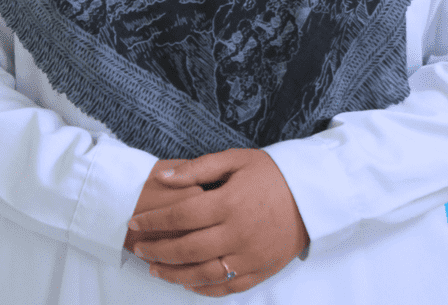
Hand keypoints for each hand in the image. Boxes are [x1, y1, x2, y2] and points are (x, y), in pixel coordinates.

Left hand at [126, 148, 309, 297]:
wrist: (313, 193)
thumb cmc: (271, 172)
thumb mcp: (235, 159)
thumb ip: (197, 168)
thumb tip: (162, 176)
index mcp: (229, 202)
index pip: (181, 216)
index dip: (154, 221)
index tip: (135, 222)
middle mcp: (238, 233)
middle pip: (187, 249)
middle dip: (157, 250)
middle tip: (138, 248)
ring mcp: (250, 256)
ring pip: (203, 274)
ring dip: (174, 274)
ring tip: (155, 269)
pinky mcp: (260, 271)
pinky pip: (226, 287)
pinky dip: (203, 288)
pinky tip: (187, 282)